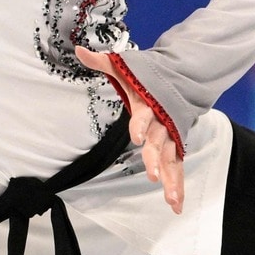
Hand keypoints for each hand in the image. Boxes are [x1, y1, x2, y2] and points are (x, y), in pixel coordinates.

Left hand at [75, 45, 184, 214]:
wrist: (174, 80)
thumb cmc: (141, 78)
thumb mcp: (123, 68)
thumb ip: (101, 61)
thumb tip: (77, 48)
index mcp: (148, 105)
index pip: (144, 116)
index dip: (140, 125)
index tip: (136, 137)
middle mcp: (161, 124)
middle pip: (158, 143)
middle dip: (155, 159)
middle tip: (151, 176)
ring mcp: (169, 137)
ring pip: (170, 161)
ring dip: (170, 180)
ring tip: (170, 200)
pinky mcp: (173, 147)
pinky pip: (175, 168)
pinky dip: (177, 185)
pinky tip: (175, 206)